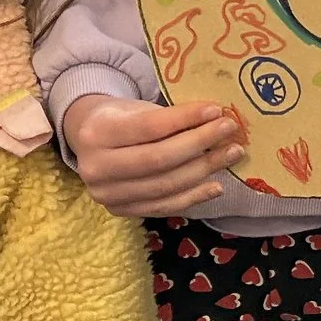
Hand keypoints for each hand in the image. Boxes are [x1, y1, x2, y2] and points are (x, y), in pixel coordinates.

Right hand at [64, 94, 244, 217]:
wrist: (89, 141)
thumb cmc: (122, 119)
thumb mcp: (137, 108)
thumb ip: (169, 117)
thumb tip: (216, 120)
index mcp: (98, 132)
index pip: (149, 127)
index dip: (185, 119)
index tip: (216, 110)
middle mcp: (96, 167)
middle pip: (158, 159)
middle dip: (200, 144)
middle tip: (229, 130)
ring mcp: (106, 195)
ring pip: (164, 186)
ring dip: (204, 170)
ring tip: (232, 154)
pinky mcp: (120, 211)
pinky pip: (163, 207)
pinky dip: (193, 197)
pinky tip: (216, 185)